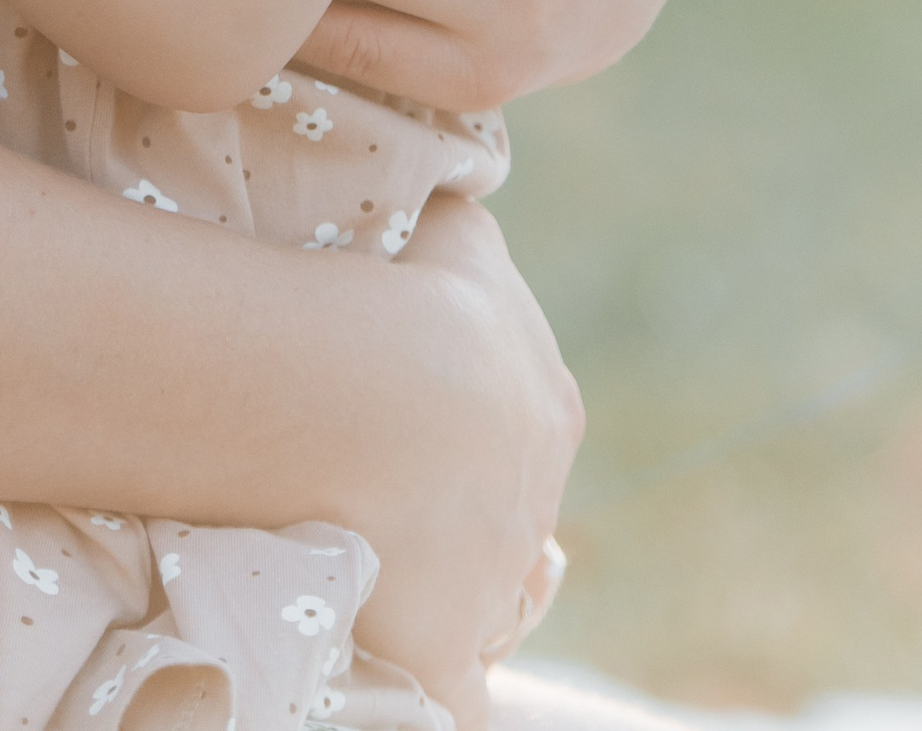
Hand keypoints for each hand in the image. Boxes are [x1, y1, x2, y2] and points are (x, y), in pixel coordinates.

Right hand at [342, 198, 583, 728]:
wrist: (387, 391)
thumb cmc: (419, 295)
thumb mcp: (461, 236)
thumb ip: (470, 252)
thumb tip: (456, 236)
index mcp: (547, 412)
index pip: (518, 428)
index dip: (461, 421)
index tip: (407, 411)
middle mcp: (535, 510)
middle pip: (497, 520)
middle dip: (451, 507)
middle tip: (378, 480)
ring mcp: (491, 591)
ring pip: (477, 602)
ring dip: (438, 587)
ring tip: (373, 557)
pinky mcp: (443, 654)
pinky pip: (452, 694)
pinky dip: (429, 682)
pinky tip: (392, 654)